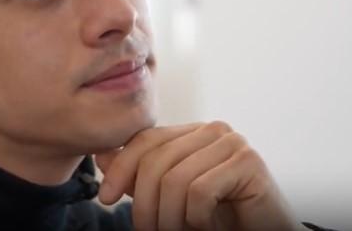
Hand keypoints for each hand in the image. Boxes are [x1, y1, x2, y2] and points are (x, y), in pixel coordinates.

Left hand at [94, 121, 303, 230]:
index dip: (120, 168)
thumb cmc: (219, 217)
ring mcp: (233, 143)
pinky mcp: (249, 162)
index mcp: (192, 133)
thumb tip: (102, 155)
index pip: (145, 140)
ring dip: (171, 218)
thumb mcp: (170, 197)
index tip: (106, 198)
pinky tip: (208, 225)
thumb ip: (139, 175)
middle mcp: (212, 130)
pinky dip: (197, 218)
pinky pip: (201, 191)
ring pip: (176, 180)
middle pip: (156, 160)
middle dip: (145, 204)